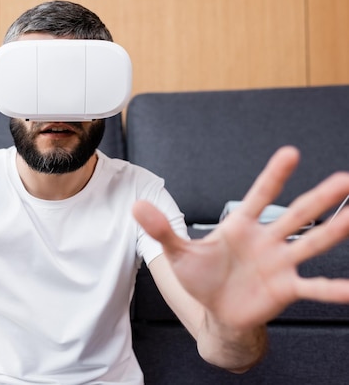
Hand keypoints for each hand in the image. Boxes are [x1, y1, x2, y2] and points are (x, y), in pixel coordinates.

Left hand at [133, 146, 348, 329]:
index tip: (290, 153)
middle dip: (318, 197)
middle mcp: (265, 240)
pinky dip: (330, 290)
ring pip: (308, 244)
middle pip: (295, 214)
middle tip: (344, 179)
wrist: (214, 310)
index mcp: (240, 226)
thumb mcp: (177, 252)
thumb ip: (161, 229)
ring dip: (332, 232)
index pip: (259, 195)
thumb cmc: (200, 277)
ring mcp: (278, 264)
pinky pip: (311, 288)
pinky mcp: (284, 289)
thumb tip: (136, 206)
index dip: (274, 176)